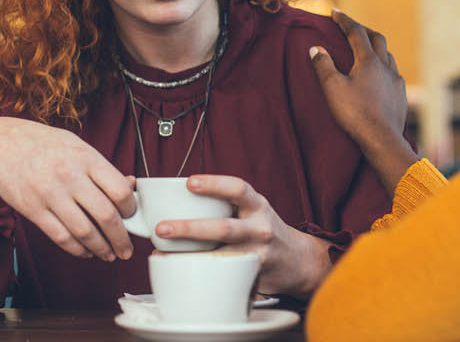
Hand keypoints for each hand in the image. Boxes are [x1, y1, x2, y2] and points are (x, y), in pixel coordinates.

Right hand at [0, 117, 135, 261]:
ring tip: (109, 254)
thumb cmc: (44, 145)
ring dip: (102, 249)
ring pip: (85, 232)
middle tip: (127, 248)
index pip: (119, 190)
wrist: (0, 146)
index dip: (131, 209)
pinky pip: (62, 238)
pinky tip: (86, 251)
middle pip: (105, 216)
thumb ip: (102, 168)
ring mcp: (50, 194)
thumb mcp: (77, 146)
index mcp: (85, 158)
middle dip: (121, 238)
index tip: (131, 216)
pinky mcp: (34, 210)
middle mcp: (69, 176)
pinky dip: (78, 250)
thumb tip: (131, 186)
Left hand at [154, 176, 331, 297]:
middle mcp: (260, 229)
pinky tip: (179, 273)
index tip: (188, 183)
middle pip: (225, 229)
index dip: (213, 184)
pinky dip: (200, 274)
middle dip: (190, 228)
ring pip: (222, 257)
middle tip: (162, 228)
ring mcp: (257, 255)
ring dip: (189, 257)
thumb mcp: (252, 209)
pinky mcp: (252, 277)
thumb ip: (225, 204)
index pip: (238, 189)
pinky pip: (224, 276)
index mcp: (257, 206)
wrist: (297, 260)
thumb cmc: (262, 229)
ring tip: (163, 256)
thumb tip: (176, 200)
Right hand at [309, 9, 416, 195]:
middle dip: (363, 30)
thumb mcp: (332, 88)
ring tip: (365, 50)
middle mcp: (386, 66)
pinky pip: (393, 72)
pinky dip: (383, 66)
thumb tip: (316, 48)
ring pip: (388, 55)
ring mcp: (396, 81)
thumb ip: (323, 65)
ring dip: (376, 47)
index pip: (356, 32)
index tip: (335, 12)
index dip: (345, 20)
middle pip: (377, 39)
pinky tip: (379, 75)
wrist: (382, 140)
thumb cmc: (355, 113)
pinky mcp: (401, 95)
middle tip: (350, 28)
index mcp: (369, 61)